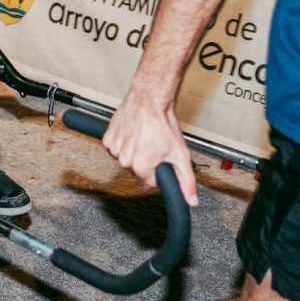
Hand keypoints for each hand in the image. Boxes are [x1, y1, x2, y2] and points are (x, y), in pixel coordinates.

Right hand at [101, 91, 198, 206]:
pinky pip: (115, 147)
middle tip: (154, 145)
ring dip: (133, 151)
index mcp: (141, 166)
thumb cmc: (163, 124)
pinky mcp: (108, 137)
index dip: (158, 169)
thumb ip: (186, 181)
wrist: (150, 99)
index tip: (161, 156)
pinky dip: (123, 142)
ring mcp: (115, 148)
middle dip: (146, 160)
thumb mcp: (181, 155)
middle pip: (137, 169)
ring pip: (125, 158)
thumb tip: (191, 201)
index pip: (149, 180)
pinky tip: (132, 133)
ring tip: (143, 137)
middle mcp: (125, 159)